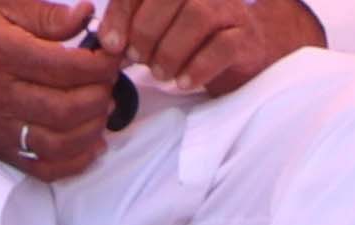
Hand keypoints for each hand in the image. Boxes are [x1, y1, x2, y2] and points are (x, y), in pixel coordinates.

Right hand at [0, 0, 123, 173]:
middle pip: (65, 108)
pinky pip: (41, 167)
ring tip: (103, 109)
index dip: (98, 64)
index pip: (63, 66)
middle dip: (99, 96)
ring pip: (57, 142)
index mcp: (1, 51)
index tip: (112, 56)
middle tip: (109, 82)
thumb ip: (45, 14)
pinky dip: (74, 162)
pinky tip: (92, 145)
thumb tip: (86, 18)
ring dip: (91, 129)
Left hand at [102, 0, 319, 94]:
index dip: (122, 13)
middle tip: (138, 59)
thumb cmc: (193, 42)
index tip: (110, 44)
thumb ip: (133, 27)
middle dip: (146, 31)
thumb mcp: (159, 29)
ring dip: (171, 50)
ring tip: (160, 74)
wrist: (244, 52)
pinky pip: (223, 47)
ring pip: (198, 17)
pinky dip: (198, 67)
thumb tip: (109, 42)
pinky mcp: (246, 38)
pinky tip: (183, 83)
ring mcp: (230, 10)